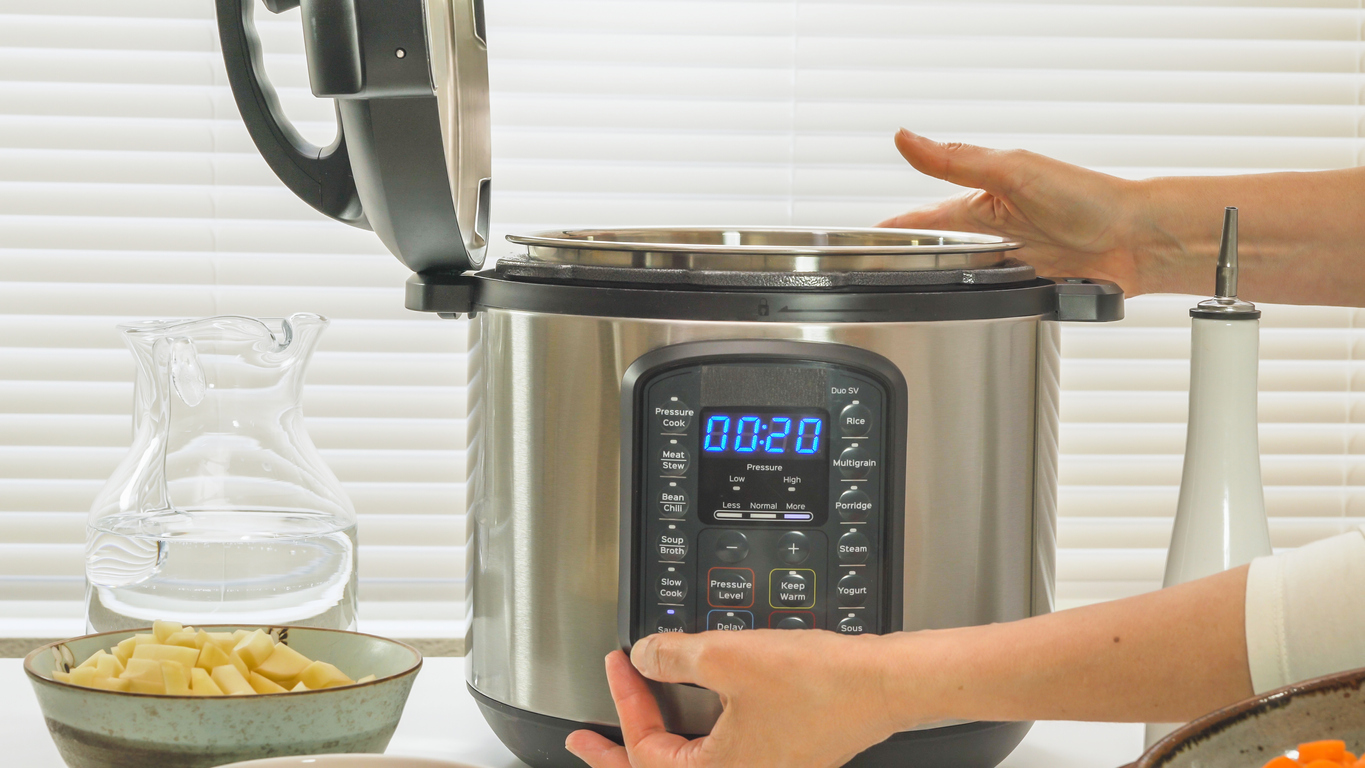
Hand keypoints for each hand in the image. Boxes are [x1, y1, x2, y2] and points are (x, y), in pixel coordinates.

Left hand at [564, 631, 908, 767]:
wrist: (879, 685)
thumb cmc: (817, 684)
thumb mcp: (727, 657)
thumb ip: (672, 657)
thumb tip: (645, 656)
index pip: (646, 750)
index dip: (624, 701)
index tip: (616, 665)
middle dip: (616, 756)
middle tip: (583, 743)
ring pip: (691, 767)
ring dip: (655, 749)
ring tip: (628, 733)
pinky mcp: (782, 759)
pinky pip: (722, 759)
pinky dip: (695, 743)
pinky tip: (691, 720)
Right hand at [879, 129, 1154, 294]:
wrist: (1136, 239)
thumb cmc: (1087, 198)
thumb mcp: (1012, 172)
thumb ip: (956, 161)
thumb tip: (906, 138)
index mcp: (981, 203)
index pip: (922, 216)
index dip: (892, 227)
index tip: (859, 240)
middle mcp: (993, 233)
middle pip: (935, 252)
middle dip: (908, 263)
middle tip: (875, 276)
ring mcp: (1011, 262)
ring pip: (960, 279)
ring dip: (940, 288)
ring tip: (910, 301)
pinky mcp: (1030, 287)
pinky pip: (992, 300)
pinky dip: (976, 306)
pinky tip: (964, 314)